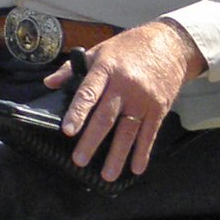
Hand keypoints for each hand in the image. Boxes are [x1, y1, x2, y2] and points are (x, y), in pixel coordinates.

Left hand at [46, 20, 205, 178]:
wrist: (170, 44)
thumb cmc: (129, 48)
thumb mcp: (99, 50)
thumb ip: (72, 68)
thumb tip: (49, 83)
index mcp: (106, 69)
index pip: (89, 93)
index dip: (78, 112)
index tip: (67, 131)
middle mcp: (125, 86)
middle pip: (107, 117)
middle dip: (92, 140)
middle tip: (80, 160)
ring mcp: (144, 99)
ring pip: (128, 130)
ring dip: (118, 154)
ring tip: (107, 175)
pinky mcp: (159, 108)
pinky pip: (150, 134)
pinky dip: (143, 152)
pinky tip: (136, 168)